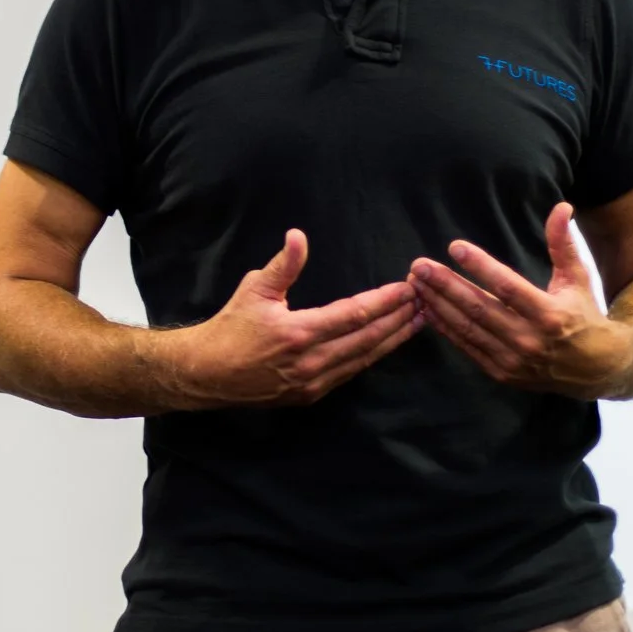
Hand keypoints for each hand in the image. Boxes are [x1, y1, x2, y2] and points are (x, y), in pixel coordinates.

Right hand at [157, 230, 423, 406]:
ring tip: (418, 322)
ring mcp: (313, 382)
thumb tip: (298, 236)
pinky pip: (350, 373)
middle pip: (368, 339)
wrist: (206, 374)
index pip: (354, 315)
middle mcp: (311, 361)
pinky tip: (387, 345)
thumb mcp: (254, 290)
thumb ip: (283, 265)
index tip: (407, 288)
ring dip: (393, 340)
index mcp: (299, 333)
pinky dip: (371, 356)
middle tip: (426, 302)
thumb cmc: (230, 327)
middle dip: (399, 320)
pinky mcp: (311, 395)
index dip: (385, 301)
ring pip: (364, 359)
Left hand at [409, 203, 632, 398]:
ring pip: (469, 329)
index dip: (480, 266)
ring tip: (416, 284)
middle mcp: (530, 340)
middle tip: (419, 266)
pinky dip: (446, 328)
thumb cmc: (584, 315)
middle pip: (480, 309)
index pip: (508, 287)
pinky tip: (428, 309)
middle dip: (446, 286)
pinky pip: (468, 347)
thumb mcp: (578, 278)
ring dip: (439, 305)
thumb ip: (563, 243)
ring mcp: (514, 361)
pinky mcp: (502, 373)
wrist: (596, 370)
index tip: (455, 247)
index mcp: (550, 314)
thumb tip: (562, 206)